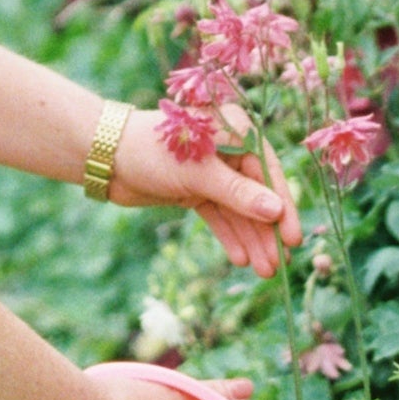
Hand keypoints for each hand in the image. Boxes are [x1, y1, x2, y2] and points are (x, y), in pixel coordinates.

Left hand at [104, 106, 302, 273]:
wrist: (106, 156)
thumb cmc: (152, 151)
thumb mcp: (198, 173)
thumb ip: (238, 193)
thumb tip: (276, 212)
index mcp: (232, 128)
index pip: (267, 170)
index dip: (282, 206)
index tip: (292, 238)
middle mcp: (226, 148)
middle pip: (255, 193)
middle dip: (266, 229)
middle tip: (279, 264)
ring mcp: (210, 171)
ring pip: (238, 209)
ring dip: (250, 238)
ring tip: (263, 271)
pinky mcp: (194, 189)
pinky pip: (219, 215)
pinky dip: (229, 235)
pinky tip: (241, 259)